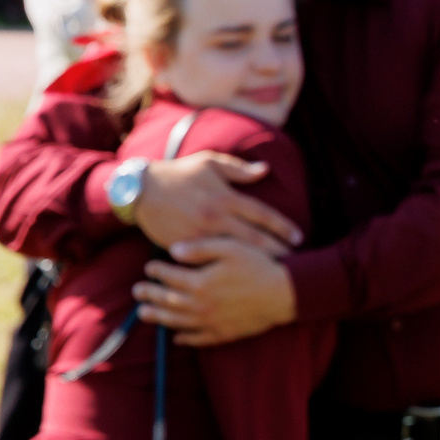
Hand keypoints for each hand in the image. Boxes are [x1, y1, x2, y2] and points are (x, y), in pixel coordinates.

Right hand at [131, 152, 300, 256]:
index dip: (283, 227)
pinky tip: (238, 276)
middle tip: (294, 263)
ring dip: (253, 262)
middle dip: (276, 251)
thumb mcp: (208, 162)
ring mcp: (199, 235)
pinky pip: (208, 260)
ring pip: (234, 253)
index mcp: (224, 197)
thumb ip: (238, 168)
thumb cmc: (177, 173)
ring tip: (271, 272)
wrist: (139, 190)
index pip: (262, 214)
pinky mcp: (184, 247)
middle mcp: (215, 217)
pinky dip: (224, 268)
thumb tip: (265, 170)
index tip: (299, 238)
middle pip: (254, 239)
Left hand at [133, 237, 297, 346]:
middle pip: (168, 301)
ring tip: (144, 314)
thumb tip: (172, 250)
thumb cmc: (258, 266)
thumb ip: (199, 248)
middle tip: (137, 291)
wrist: (285, 293)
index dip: (156, 272)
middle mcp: (202, 305)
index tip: (149, 268)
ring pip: (178, 322)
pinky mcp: (224, 334)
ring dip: (158, 318)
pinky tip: (176, 338)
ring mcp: (212, 322)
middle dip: (150, 295)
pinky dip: (186, 339)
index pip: (169, 277)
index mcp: (200, 283)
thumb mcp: (230, 248)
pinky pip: (199, 339)